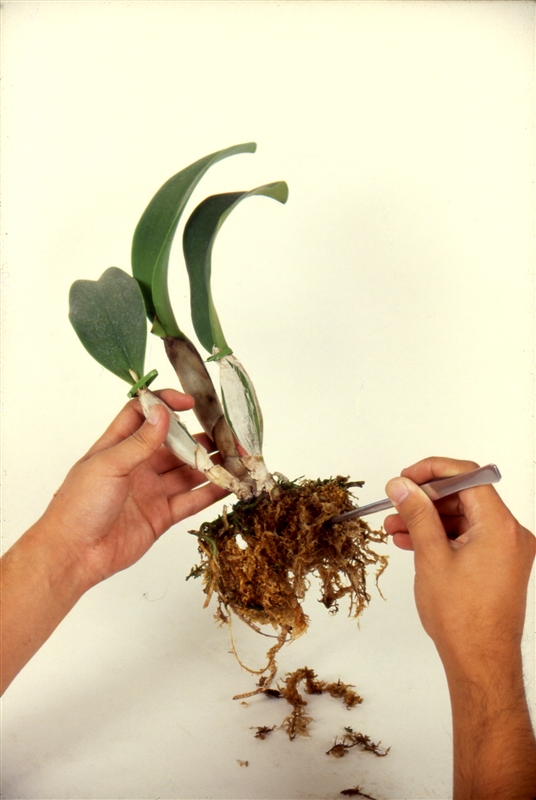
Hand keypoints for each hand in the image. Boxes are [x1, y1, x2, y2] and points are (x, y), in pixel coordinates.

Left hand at [39, 389, 227, 589]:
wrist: (74, 554)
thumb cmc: (79, 505)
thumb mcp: (108, 465)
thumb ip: (139, 441)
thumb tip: (163, 412)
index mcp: (120, 446)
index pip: (145, 414)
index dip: (166, 404)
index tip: (190, 403)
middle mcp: (139, 466)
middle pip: (176, 445)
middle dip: (200, 438)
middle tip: (227, 433)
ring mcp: (152, 491)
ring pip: (188, 472)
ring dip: (211, 464)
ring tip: (237, 457)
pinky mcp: (162, 516)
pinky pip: (191, 500)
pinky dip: (211, 492)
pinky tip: (229, 484)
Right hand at [384, 457, 535, 798]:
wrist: (480, 662)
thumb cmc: (463, 619)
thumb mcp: (431, 557)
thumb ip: (417, 514)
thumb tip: (402, 486)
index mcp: (501, 526)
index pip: (468, 476)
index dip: (433, 471)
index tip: (407, 477)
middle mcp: (510, 534)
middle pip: (465, 495)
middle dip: (426, 498)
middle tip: (397, 503)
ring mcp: (506, 550)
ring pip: (463, 517)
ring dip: (429, 519)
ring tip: (395, 527)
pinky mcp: (499, 564)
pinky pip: (468, 536)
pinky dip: (442, 536)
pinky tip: (412, 542)